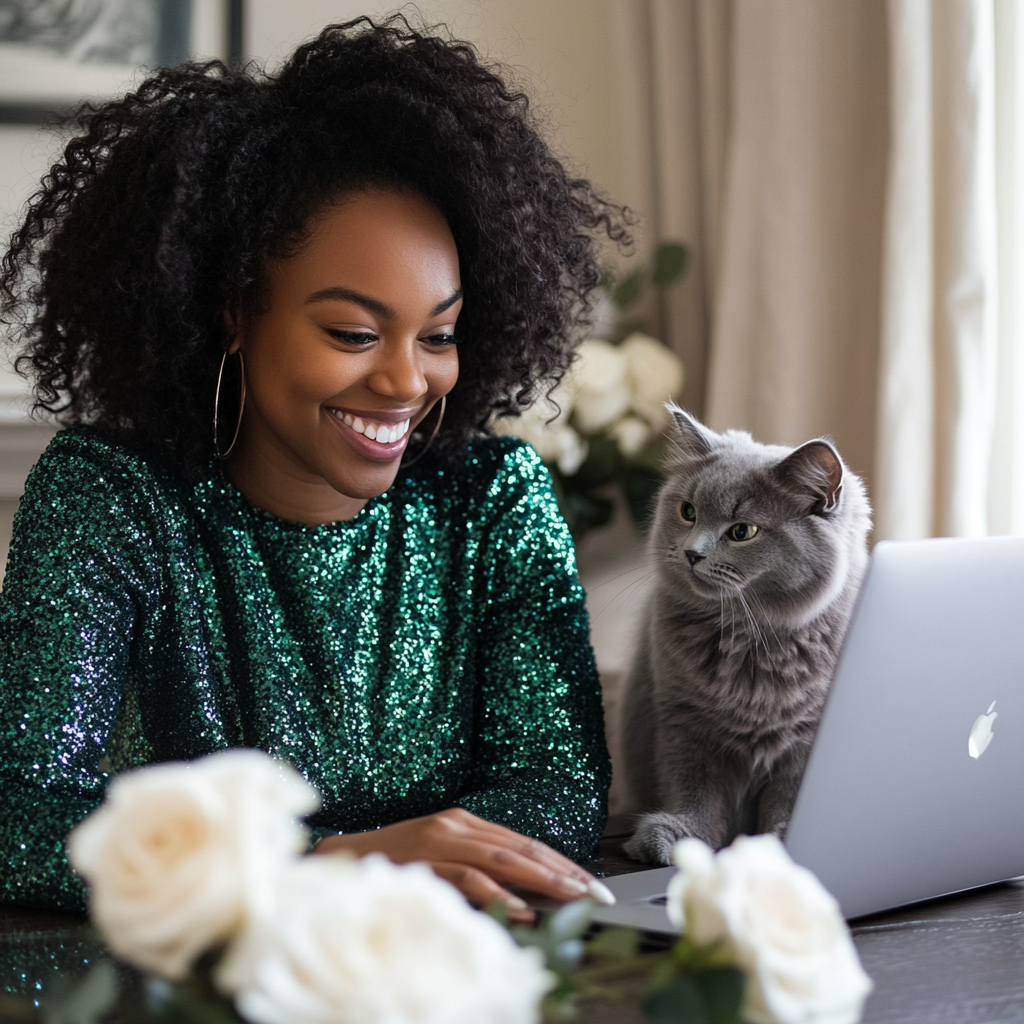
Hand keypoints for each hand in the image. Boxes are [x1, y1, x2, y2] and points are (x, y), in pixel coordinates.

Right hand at [311, 807, 612, 921]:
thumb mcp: (441, 861)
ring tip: (571, 895)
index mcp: (464, 822)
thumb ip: (478, 870)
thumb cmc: (393, 864)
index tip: (593, 883)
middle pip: (522, 846)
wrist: (336, 858)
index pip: (525, 842)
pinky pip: (467, 874)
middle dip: (564, 870)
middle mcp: (456, 823)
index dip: (562, 862)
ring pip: (502, 856)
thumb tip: (527, 896)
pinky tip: (520, 905)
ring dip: (542, 878)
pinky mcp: (423, 858)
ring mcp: (439, 838)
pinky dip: (497, 890)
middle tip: (596, 891)